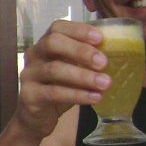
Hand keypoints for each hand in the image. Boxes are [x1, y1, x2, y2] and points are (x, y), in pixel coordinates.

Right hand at [15, 20, 110, 137]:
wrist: (36, 118)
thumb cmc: (58, 89)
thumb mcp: (72, 70)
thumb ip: (85, 60)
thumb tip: (117, 51)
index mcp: (45, 44)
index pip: (57, 27)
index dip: (78, 30)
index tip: (100, 38)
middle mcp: (34, 56)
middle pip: (52, 43)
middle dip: (80, 50)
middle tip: (103, 62)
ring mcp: (29, 75)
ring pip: (54, 70)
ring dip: (83, 76)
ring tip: (105, 83)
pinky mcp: (29, 96)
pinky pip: (54, 93)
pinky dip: (77, 95)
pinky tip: (94, 97)